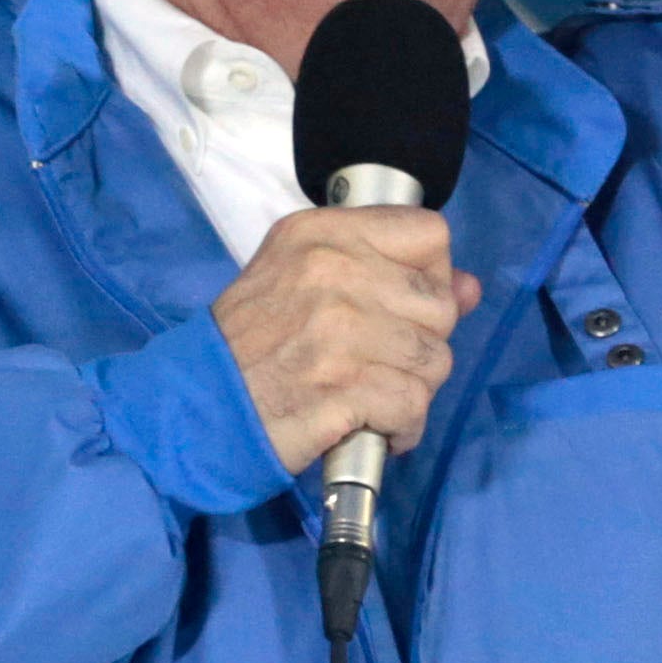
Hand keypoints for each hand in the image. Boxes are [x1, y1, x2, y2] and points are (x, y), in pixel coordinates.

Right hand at [214, 206, 477, 475]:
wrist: (193, 407)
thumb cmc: (246, 346)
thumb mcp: (301, 282)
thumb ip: (385, 274)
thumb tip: (468, 288)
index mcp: (320, 234)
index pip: (428, 234)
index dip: (428, 276)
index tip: (400, 306)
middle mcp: (331, 271)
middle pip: (440, 304)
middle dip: (421, 344)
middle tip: (377, 363)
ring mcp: (339, 329)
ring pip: (435, 360)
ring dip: (411, 391)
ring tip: (370, 397)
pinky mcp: (344, 387)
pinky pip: (413, 406)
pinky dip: (400, 428)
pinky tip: (371, 427)